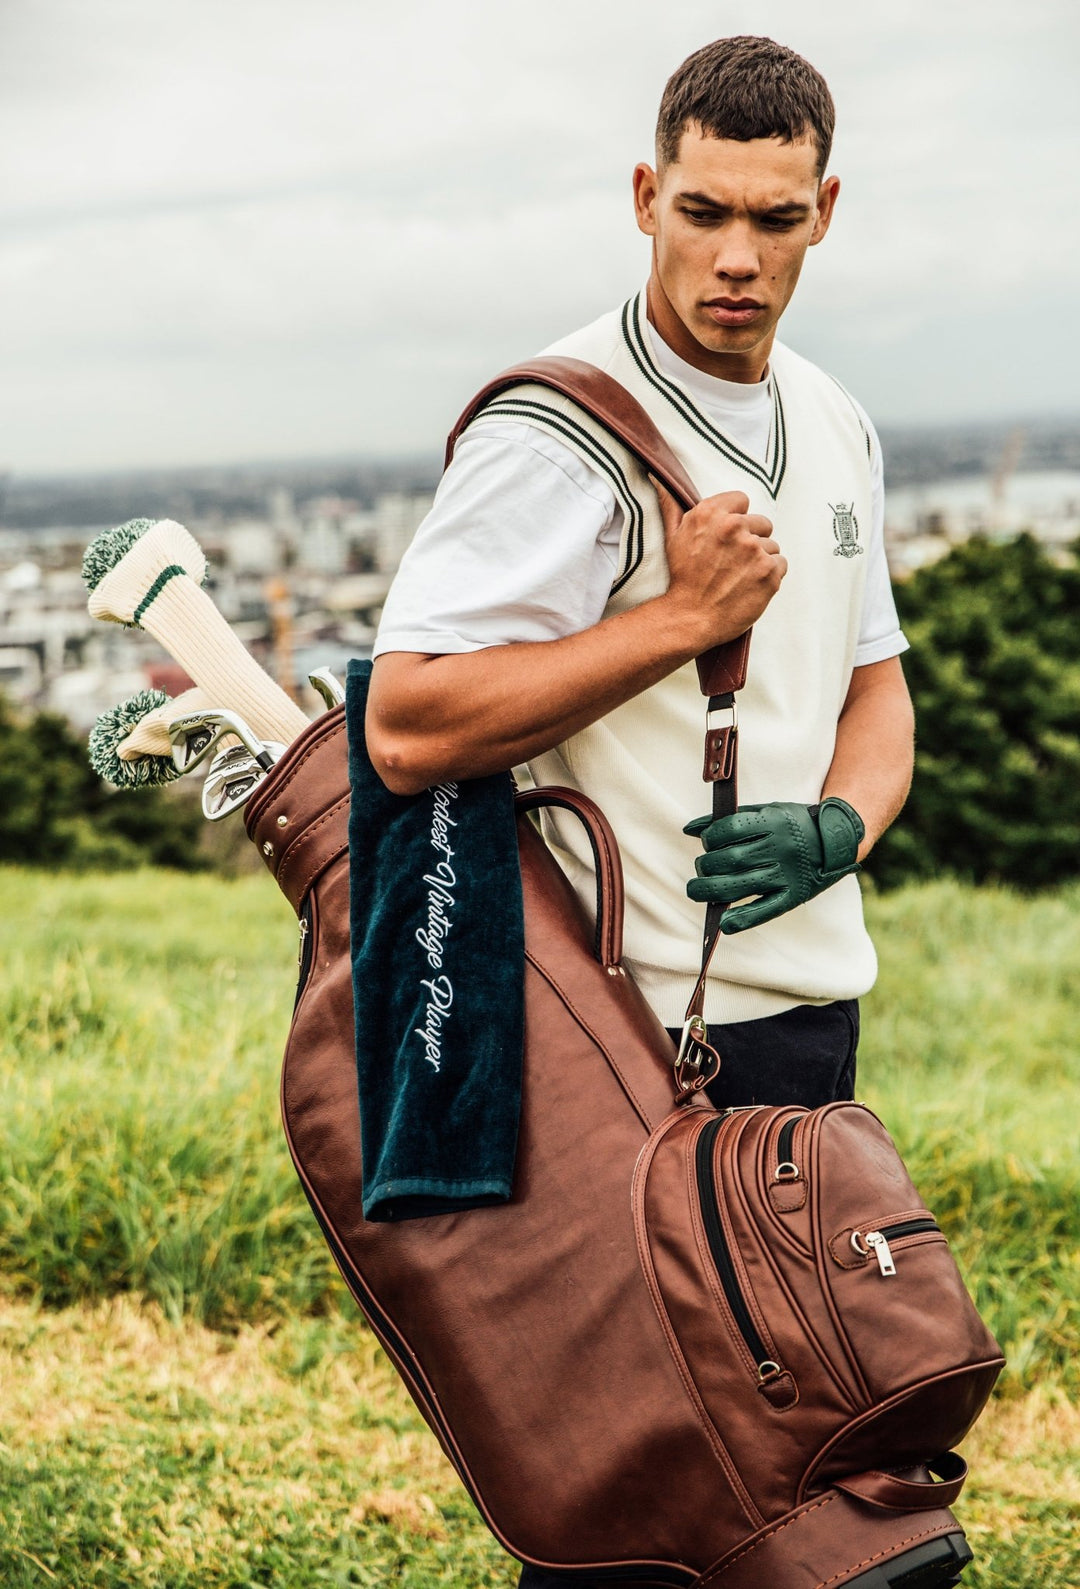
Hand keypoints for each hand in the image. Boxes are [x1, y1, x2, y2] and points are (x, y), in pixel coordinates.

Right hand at [652, 477, 786, 648]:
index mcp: (711, 513)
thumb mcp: (673, 536)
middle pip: (762, 523)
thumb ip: (671, 503)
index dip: (736, 520)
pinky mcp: (770, 572)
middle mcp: (734, 527)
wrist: (690, 618)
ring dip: (760, 560)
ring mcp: (754, 550)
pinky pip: (781, 565)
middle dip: (751, 540)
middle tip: (732, 562)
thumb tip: (657, 475)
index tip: (726, 539)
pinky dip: (770, 576)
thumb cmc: (682, 577)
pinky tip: (750, 586)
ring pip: (771, 546)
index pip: (743, 500)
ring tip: (739, 577)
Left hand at [684, 798, 864, 933]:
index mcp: (773, 821)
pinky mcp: (794, 896)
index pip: (729, 829)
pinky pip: (764, 911)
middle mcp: (780, 847)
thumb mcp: (766, 811)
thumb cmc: (793, 824)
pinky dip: (742, 920)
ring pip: (739, 885)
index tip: (707, 842)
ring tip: (696, 890)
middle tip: (702, 867)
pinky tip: (724, 923)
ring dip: (710, 890)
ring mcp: (787, 874)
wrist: (837, 839)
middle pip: (730, 859)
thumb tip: (688, 829)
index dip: (710, 838)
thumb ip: (729, 818)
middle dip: (706, 865)